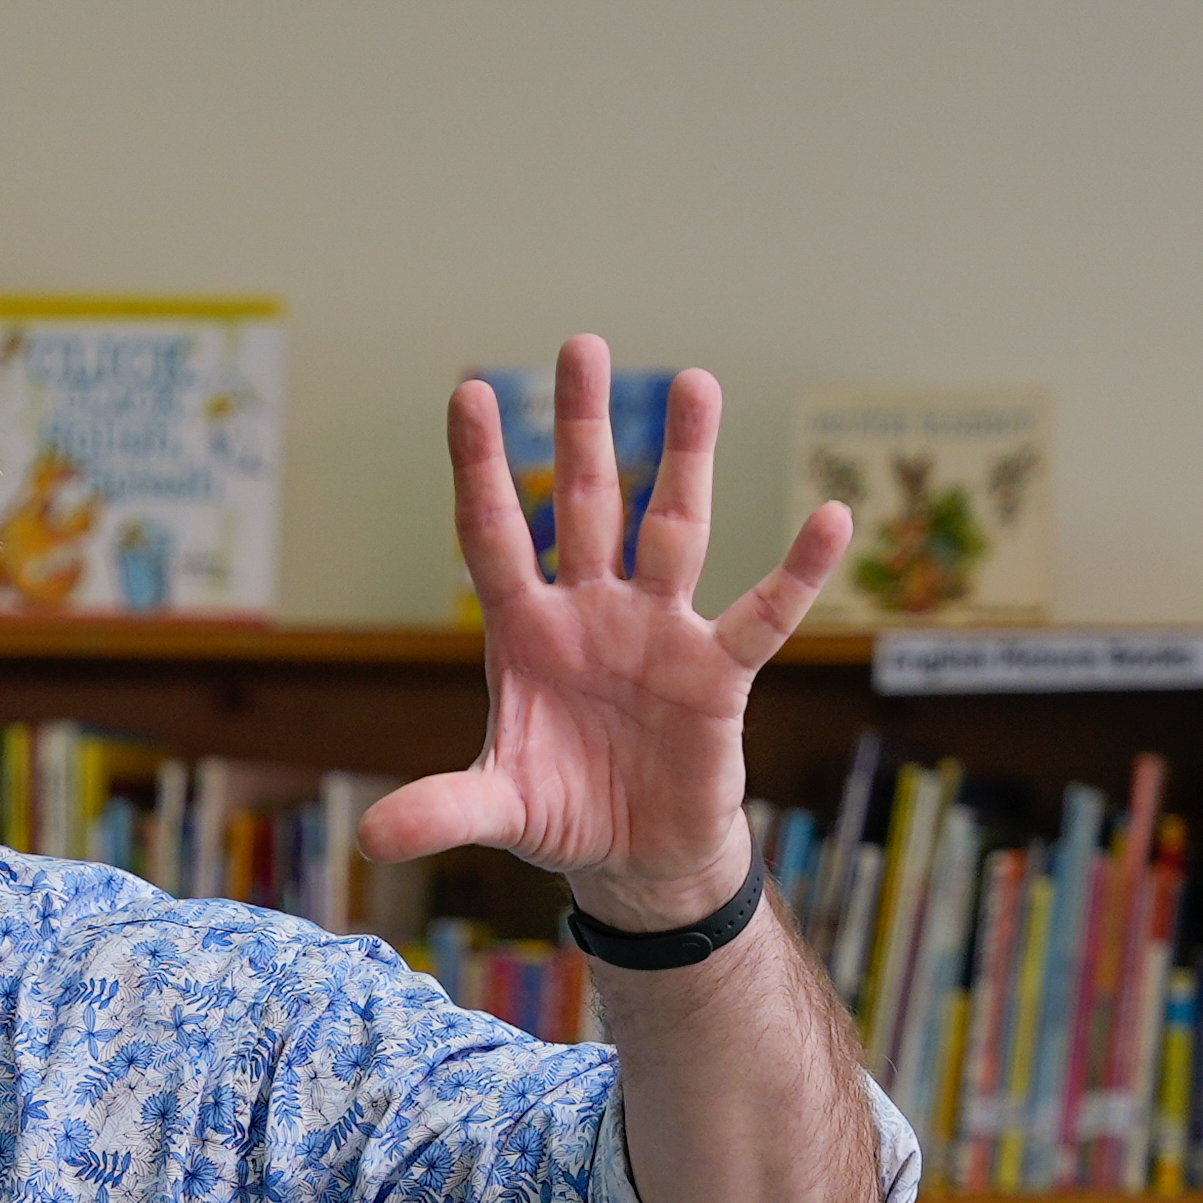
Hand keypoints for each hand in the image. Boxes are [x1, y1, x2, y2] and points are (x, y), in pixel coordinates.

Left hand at [355, 340, 851, 921]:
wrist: (638, 856)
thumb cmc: (563, 811)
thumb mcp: (499, 808)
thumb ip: (444, 809)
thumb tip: (371, 839)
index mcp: (527, 631)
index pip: (494, 535)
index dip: (481, 469)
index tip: (470, 392)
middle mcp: (593, 612)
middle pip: (586, 503)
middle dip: (582, 427)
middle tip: (583, 346)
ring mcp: (659, 632)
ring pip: (674, 529)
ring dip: (684, 460)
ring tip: (694, 381)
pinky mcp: (718, 672)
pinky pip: (763, 613)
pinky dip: (798, 572)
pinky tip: (830, 518)